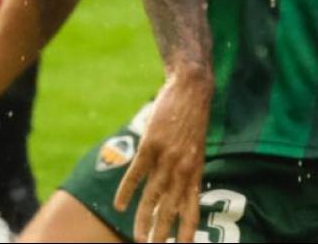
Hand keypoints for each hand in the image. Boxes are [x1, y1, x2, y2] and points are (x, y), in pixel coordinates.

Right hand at [115, 72, 210, 242]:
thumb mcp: (198, 149)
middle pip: (171, 210)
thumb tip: (181, 193)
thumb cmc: (194, 118)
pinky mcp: (151, 145)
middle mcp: (182, 170)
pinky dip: (127, 191)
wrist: (190, 89)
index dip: (186, 232)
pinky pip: (136, 174)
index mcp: (195, 172)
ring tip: (138, 238)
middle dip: (162, 234)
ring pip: (153, 197)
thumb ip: (189, 171)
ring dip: (144, 220)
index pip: (192, 210)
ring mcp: (166, 158)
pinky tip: (119, 206)